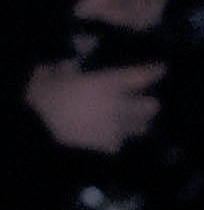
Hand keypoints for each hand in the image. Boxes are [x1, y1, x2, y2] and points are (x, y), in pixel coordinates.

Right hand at [23, 56, 161, 151]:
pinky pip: (123, 141)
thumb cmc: (41, 99)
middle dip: (150, 101)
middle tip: (143, 98)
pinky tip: (114, 134)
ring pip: (143, 126)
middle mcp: (118, 106)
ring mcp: (116, 128)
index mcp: (106, 84)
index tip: (161, 68)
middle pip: (152, 106)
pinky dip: (122, 137)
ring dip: (140, 121)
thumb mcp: (48, 74)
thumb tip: (70, 62)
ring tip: (133, 118)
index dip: (154, 71)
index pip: (140, 76)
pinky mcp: (108, 147)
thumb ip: (64, 65)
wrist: (35, 136)